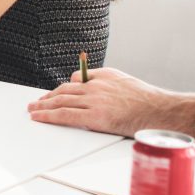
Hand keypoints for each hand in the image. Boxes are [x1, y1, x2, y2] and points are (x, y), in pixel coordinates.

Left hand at [26, 67, 194, 136]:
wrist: (161, 111)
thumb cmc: (149, 101)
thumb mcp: (124, 81)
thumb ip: (103, 81)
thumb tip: (81, 83)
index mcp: (103, 76)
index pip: (76, 81)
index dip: (62, 89)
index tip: (54, 94)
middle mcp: (96, 86)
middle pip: (64, 90)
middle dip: (48, 97)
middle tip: (36, 102)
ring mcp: (94, 101)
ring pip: (61, 101)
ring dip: (43, 106)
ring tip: (33, 110)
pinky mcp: (95, 117)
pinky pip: (65, 116)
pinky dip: (48, 116)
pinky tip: (38, 117)